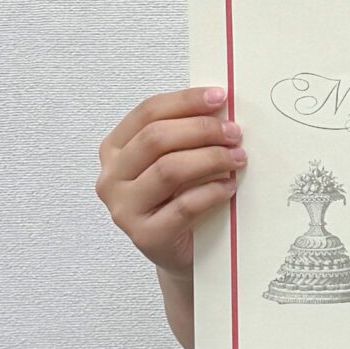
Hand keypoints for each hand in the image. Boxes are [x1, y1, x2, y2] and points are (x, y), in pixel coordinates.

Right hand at [96, 85, 245, 275]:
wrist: (182, 251)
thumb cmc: (179, 199)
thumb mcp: (177, 159)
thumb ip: (186, 134)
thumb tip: (221, 105)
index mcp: (115, 149)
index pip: (147, 113)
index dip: (185, 101)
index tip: (220, 97)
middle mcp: (112, 177)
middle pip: (156, 138)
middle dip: (201, 130)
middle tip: (234, 133)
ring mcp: (124, 209)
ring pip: (168, 169)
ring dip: (210, 158)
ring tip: (237, 158)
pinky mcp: (146, 236)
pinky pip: (184, 205)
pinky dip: (212, 192)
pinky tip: (229, 186)